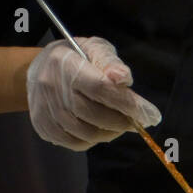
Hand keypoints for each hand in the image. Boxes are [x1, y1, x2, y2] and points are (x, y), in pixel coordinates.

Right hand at [26, 37, 160, 150]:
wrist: (40, 69)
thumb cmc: (76, 58)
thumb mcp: (94, 49)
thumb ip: (111, 62)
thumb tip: (124, 78)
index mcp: (64, 63)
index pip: (100, 88)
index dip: (128, 104)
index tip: (152, 115)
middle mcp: (50, 87)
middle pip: (94, 114)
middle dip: (123, 121)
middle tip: (138, 121)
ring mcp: (44, 109)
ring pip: (87, 133)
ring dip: (111, 132)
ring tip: (120, 122)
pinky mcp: (43, 127)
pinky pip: (76, 143)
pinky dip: (94, 140)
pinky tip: (100, 128)